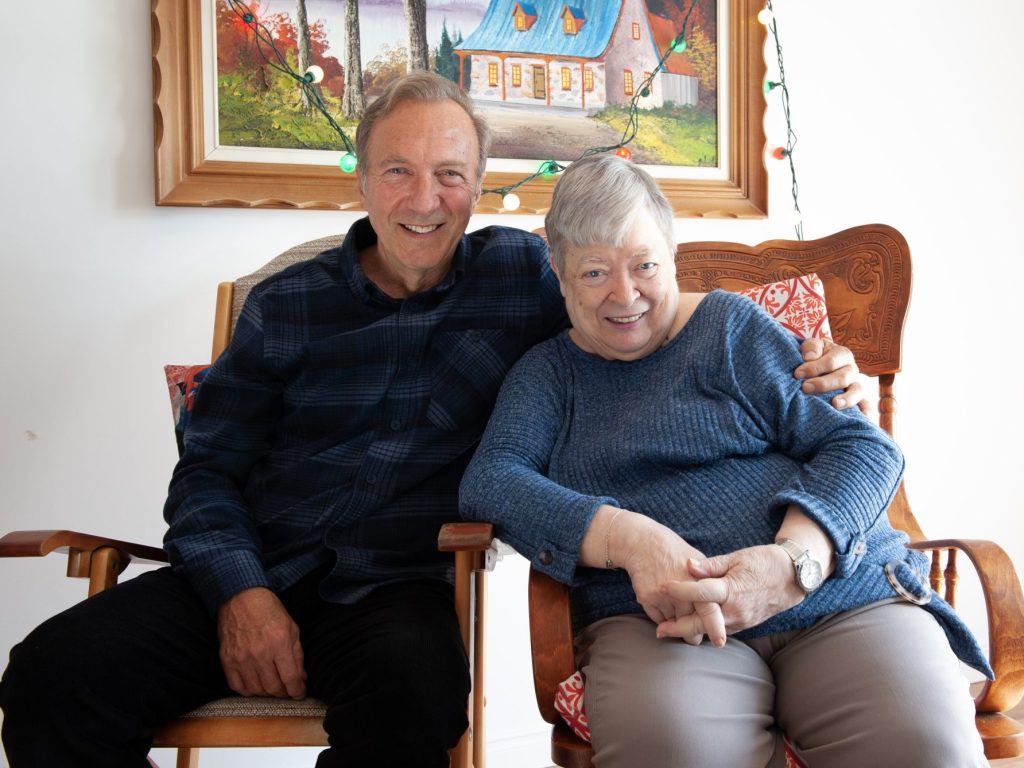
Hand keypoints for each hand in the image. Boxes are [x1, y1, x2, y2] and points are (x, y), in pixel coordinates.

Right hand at [217, 587, 306, 698]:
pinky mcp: (227, 660)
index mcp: (279, 643)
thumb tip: (301, 677)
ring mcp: (241, 658)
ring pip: (256, 690)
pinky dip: (248, 690)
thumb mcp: (292, 628)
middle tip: (287, 689)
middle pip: (273, 688)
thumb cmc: (269, 611)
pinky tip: (255, 684)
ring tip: (272, 685)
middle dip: (284, 692)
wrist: (241, 598)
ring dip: (267, 692)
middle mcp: (260, 653)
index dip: (297, 690)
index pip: (290, 678)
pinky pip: (237, 687)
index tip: (299, 693)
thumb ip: (297, 655)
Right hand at [614, 513, 713, 644]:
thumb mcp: (698, 562)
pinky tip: (662, 603)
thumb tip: (724, 604)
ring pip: (673, 625)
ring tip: (675, 612)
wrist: (644, 544)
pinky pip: (658, 620)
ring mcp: (663, 596)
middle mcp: (681, 591)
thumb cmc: (675, 553)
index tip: (719, 641)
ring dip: (676, 625)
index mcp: (698, 582)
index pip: (709, 611)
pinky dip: (662, 617)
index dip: (715, 627)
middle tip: (696, 637)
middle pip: (690, 626)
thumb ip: (711, 582)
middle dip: (694, 635)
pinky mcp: (648, 599)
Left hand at [654, 545, 803, 643]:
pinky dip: (706, 629)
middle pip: (701, 623)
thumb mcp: (737, 558)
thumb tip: (688, 565)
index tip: (662, 587)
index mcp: (731, 590)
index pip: (700, 592)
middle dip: (678, 628)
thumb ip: (711, 565)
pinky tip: (693, 626)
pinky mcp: (745, 624)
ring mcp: (741, 620)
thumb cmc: (764, 562)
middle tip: (659, 630)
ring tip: (670, 630)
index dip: (679, 590)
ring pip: (710, 630)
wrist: (793, 577)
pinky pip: (722, 629)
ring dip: (691, 631)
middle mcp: (735, 610)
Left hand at [795, 338, 869, 413]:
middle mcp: (852, 370)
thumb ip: (811, 347)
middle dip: (824, 383)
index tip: (797, 374)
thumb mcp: (812, 346)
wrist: (822, 363)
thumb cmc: (815, 355)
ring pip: (857, 391)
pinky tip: (862, 418)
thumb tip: (809, 357)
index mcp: (842, 355)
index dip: (814, 367)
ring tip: (835, 404)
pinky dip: (865, 412)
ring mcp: (856, 385)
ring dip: (847, 398)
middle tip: (806, 387)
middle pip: (843, 377)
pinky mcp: (859, 399)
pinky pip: (866, 406)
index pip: (831, 361)